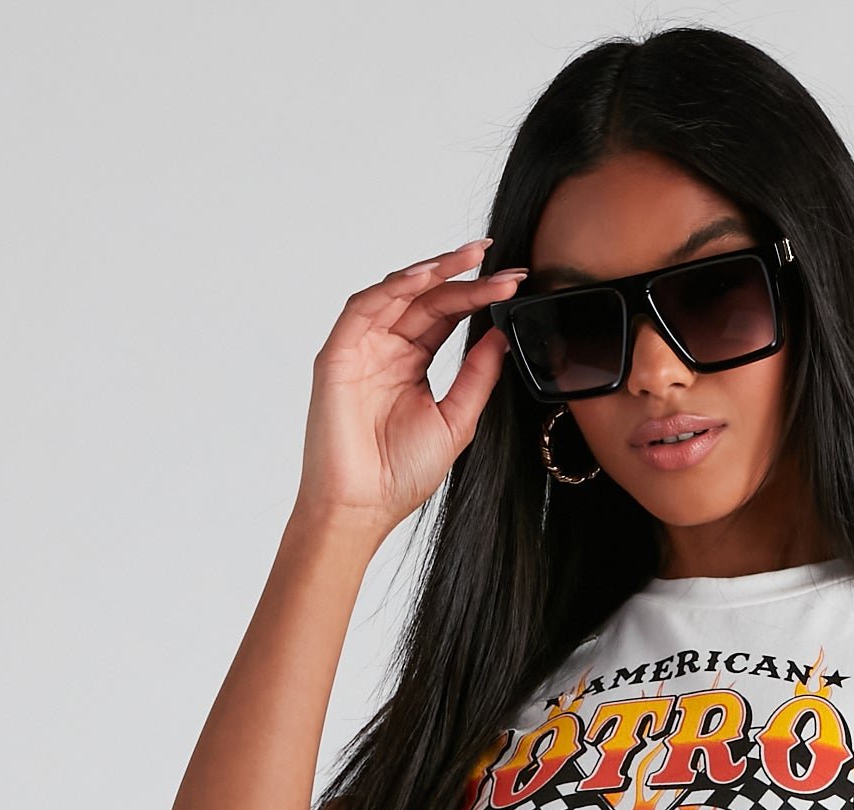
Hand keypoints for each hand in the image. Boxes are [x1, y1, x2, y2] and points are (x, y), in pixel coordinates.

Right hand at [292, 236, 523, 545]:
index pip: (447, 316)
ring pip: (398, 293)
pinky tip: (425, 277)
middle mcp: (386, 348)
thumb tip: (502, 335)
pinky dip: (394, 288)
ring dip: (433, 271)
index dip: (479, 296)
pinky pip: (364, 307)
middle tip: (500, 262)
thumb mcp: (456, 419)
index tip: (515, 283)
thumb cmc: (400, 473)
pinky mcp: (338, 354)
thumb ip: (477, 376)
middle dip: (464, 277)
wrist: (364, 507)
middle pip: (427, 298)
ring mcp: (361, 348)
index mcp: (412, 363)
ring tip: (470, 259)